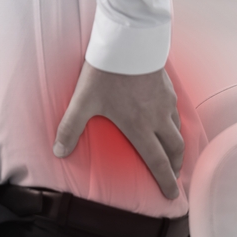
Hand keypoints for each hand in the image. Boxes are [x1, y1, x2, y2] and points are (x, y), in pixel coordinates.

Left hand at [53, 63, 183, 198]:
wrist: (128, 41)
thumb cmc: (105, 72)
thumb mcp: (83, 101)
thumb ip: (70, 127)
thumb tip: (58, 151)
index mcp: (139, 127)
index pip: (157, 162)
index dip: (165, 181)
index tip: (172, 195)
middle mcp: (157, 118)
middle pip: (175, 149)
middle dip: (176, 167)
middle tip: (174, 176)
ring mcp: (165, 102)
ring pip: (177, 130)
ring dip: (177, 145)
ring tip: (172, 151)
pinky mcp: (168, 86)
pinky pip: (176, 111)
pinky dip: (175, 123)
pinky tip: (167, 119)